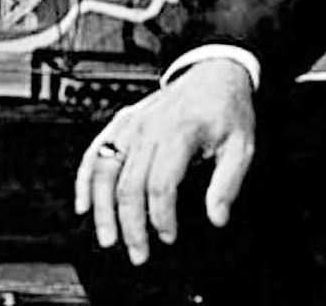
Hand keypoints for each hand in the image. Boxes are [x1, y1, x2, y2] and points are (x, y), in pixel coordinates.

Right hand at [73, 58, 254, 264]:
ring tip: (108, 239)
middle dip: (131, 226)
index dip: (162, 218)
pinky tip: (84, 205)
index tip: (169, 237)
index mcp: (180, 132)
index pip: (161, 185)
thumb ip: (228, 183)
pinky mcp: (122, 123)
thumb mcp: (241, 145)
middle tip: (138, 253)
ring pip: (105, 172)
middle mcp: (150, 128)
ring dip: (102, 210)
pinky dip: (85, 180)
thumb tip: (218, 217)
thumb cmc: (227, 110)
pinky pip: (95, 152)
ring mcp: (131, 124)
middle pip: (129, 185)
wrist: (215, 73)